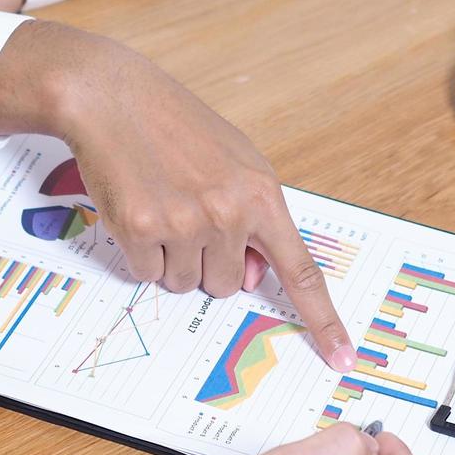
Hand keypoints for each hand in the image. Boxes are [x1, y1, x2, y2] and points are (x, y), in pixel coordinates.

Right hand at [0, 21, 357, 369]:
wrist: (112, 97)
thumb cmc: (177, 128)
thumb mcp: (237, 163)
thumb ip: (254, 219)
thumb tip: (251, 275)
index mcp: (262, 195)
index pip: (301, 271)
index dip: (322, 320)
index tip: (342, 358)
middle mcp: (230, 212)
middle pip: (226, 285)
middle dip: (207, 262)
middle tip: (185, 215)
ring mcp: (185, 222)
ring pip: (185, 283)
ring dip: (171, 257)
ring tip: (160, 205)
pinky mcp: (141, 229)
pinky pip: (146, 273)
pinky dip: (140, 252)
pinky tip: (136, 207)